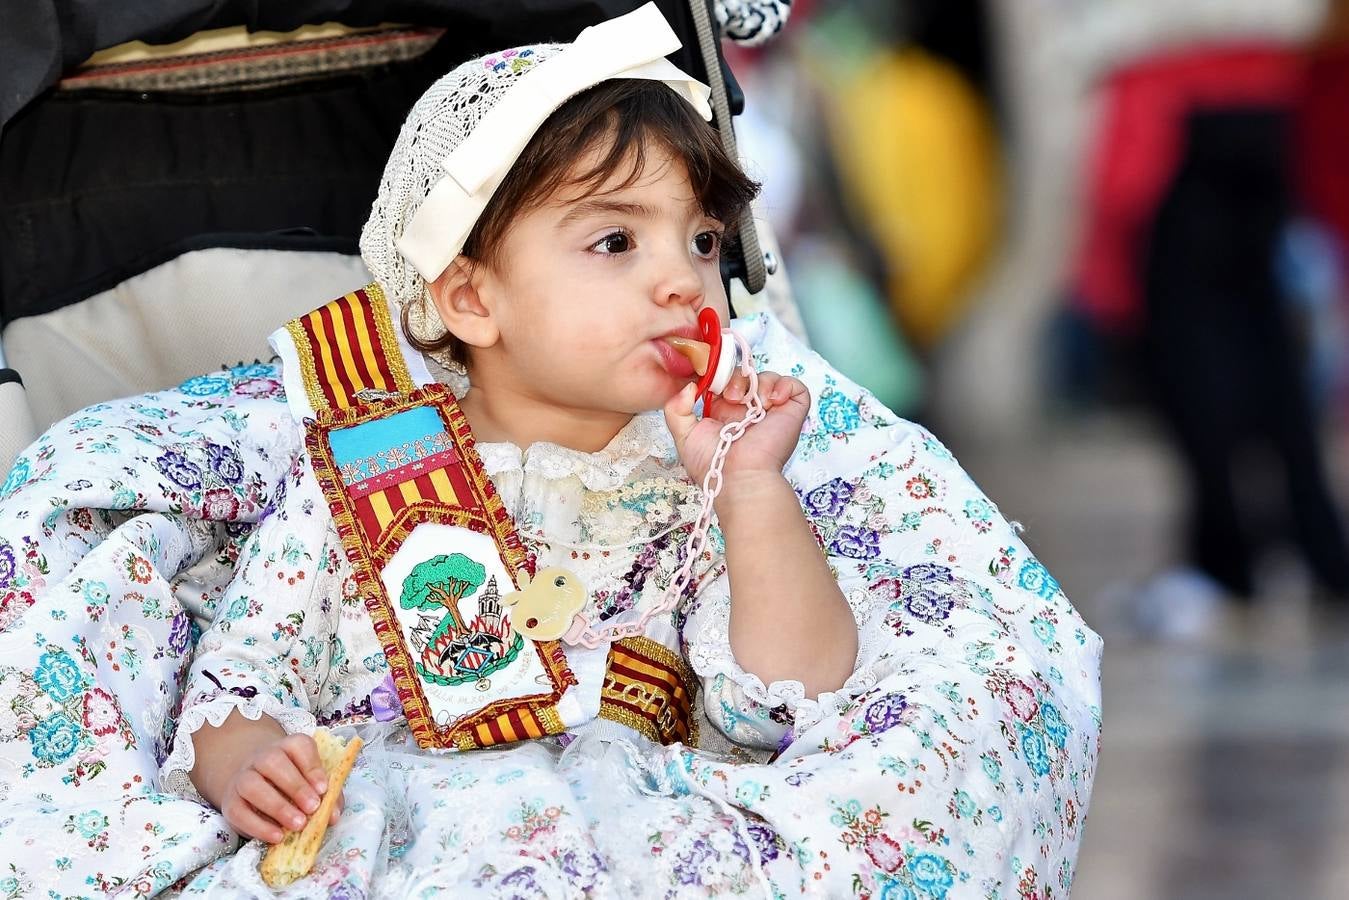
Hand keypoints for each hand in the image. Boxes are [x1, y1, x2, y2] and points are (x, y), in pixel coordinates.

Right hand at [218, 732, 343, 842]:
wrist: (256, 786)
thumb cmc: (294, 785)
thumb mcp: (313, 784)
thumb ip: (327, 797)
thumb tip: (332, 816)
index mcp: (288, 747)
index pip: (299, 746)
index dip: (312, 766)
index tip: (323, 789)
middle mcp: (262, 757)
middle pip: (273, 762)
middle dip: (295, 786)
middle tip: (313, 808)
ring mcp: (243, 778)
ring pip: (252, 785)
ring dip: (277, 806)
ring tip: (298, 824)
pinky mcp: (231, 802)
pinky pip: (239, 812)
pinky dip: (258, 826)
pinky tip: (277, 836)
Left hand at [663, 370, 808, 486]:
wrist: (739, 478)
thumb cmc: (713, 465)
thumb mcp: (684, 435)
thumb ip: (676, 409)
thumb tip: (688, 387)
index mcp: (726, 414)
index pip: (726, 382)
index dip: (720, 376)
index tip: (712, 381)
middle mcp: (750, 412)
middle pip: (747, 376)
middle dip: (737, 378)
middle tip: (730, 396)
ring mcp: (772, 411)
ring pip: (768, 378)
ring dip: (758, 382)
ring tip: (750, 401)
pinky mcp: (792, 412)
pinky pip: (795, 387)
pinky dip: (784, 385)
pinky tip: (770, 400)